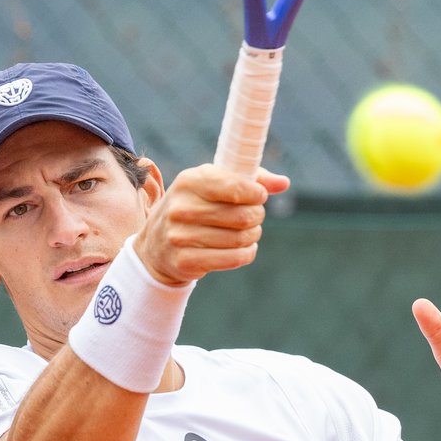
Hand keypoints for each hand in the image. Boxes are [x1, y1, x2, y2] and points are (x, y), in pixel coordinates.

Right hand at [133, 164, 289, 285]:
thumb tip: (284, 183)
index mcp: (189, 181)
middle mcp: (181, 208)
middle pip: (242, 215)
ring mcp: (180, 236)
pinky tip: (244, 248)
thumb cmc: (196, 208)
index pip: (234, 186)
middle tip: (254, 217)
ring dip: (253, 236)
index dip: (256, 193)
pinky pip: (233, 258)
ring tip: (249, 233)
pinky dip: (246, 254)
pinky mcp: (185, 260)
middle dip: (256, 216)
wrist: (156, 245)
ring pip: (240, 238)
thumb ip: (251, 179)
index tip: (260, 196)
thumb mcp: (214, 185)